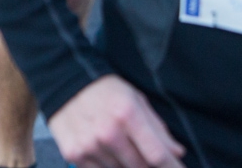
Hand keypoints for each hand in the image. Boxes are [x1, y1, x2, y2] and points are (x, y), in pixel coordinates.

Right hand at [47, 75, 185, 167]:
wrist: (64, 81)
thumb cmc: (106, 91)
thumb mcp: (136, 99)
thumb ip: (158, 128)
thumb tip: (177, 153)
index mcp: (127, 114)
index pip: (157, 155)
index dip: (172, 167)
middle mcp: (107, 132)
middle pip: (140, 167)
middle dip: (148, 164)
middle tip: (144, 153)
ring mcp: (89, 145)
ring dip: (126, 164)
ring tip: (120, 146)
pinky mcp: (74, 154)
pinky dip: (107, 165)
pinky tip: (105, 150)